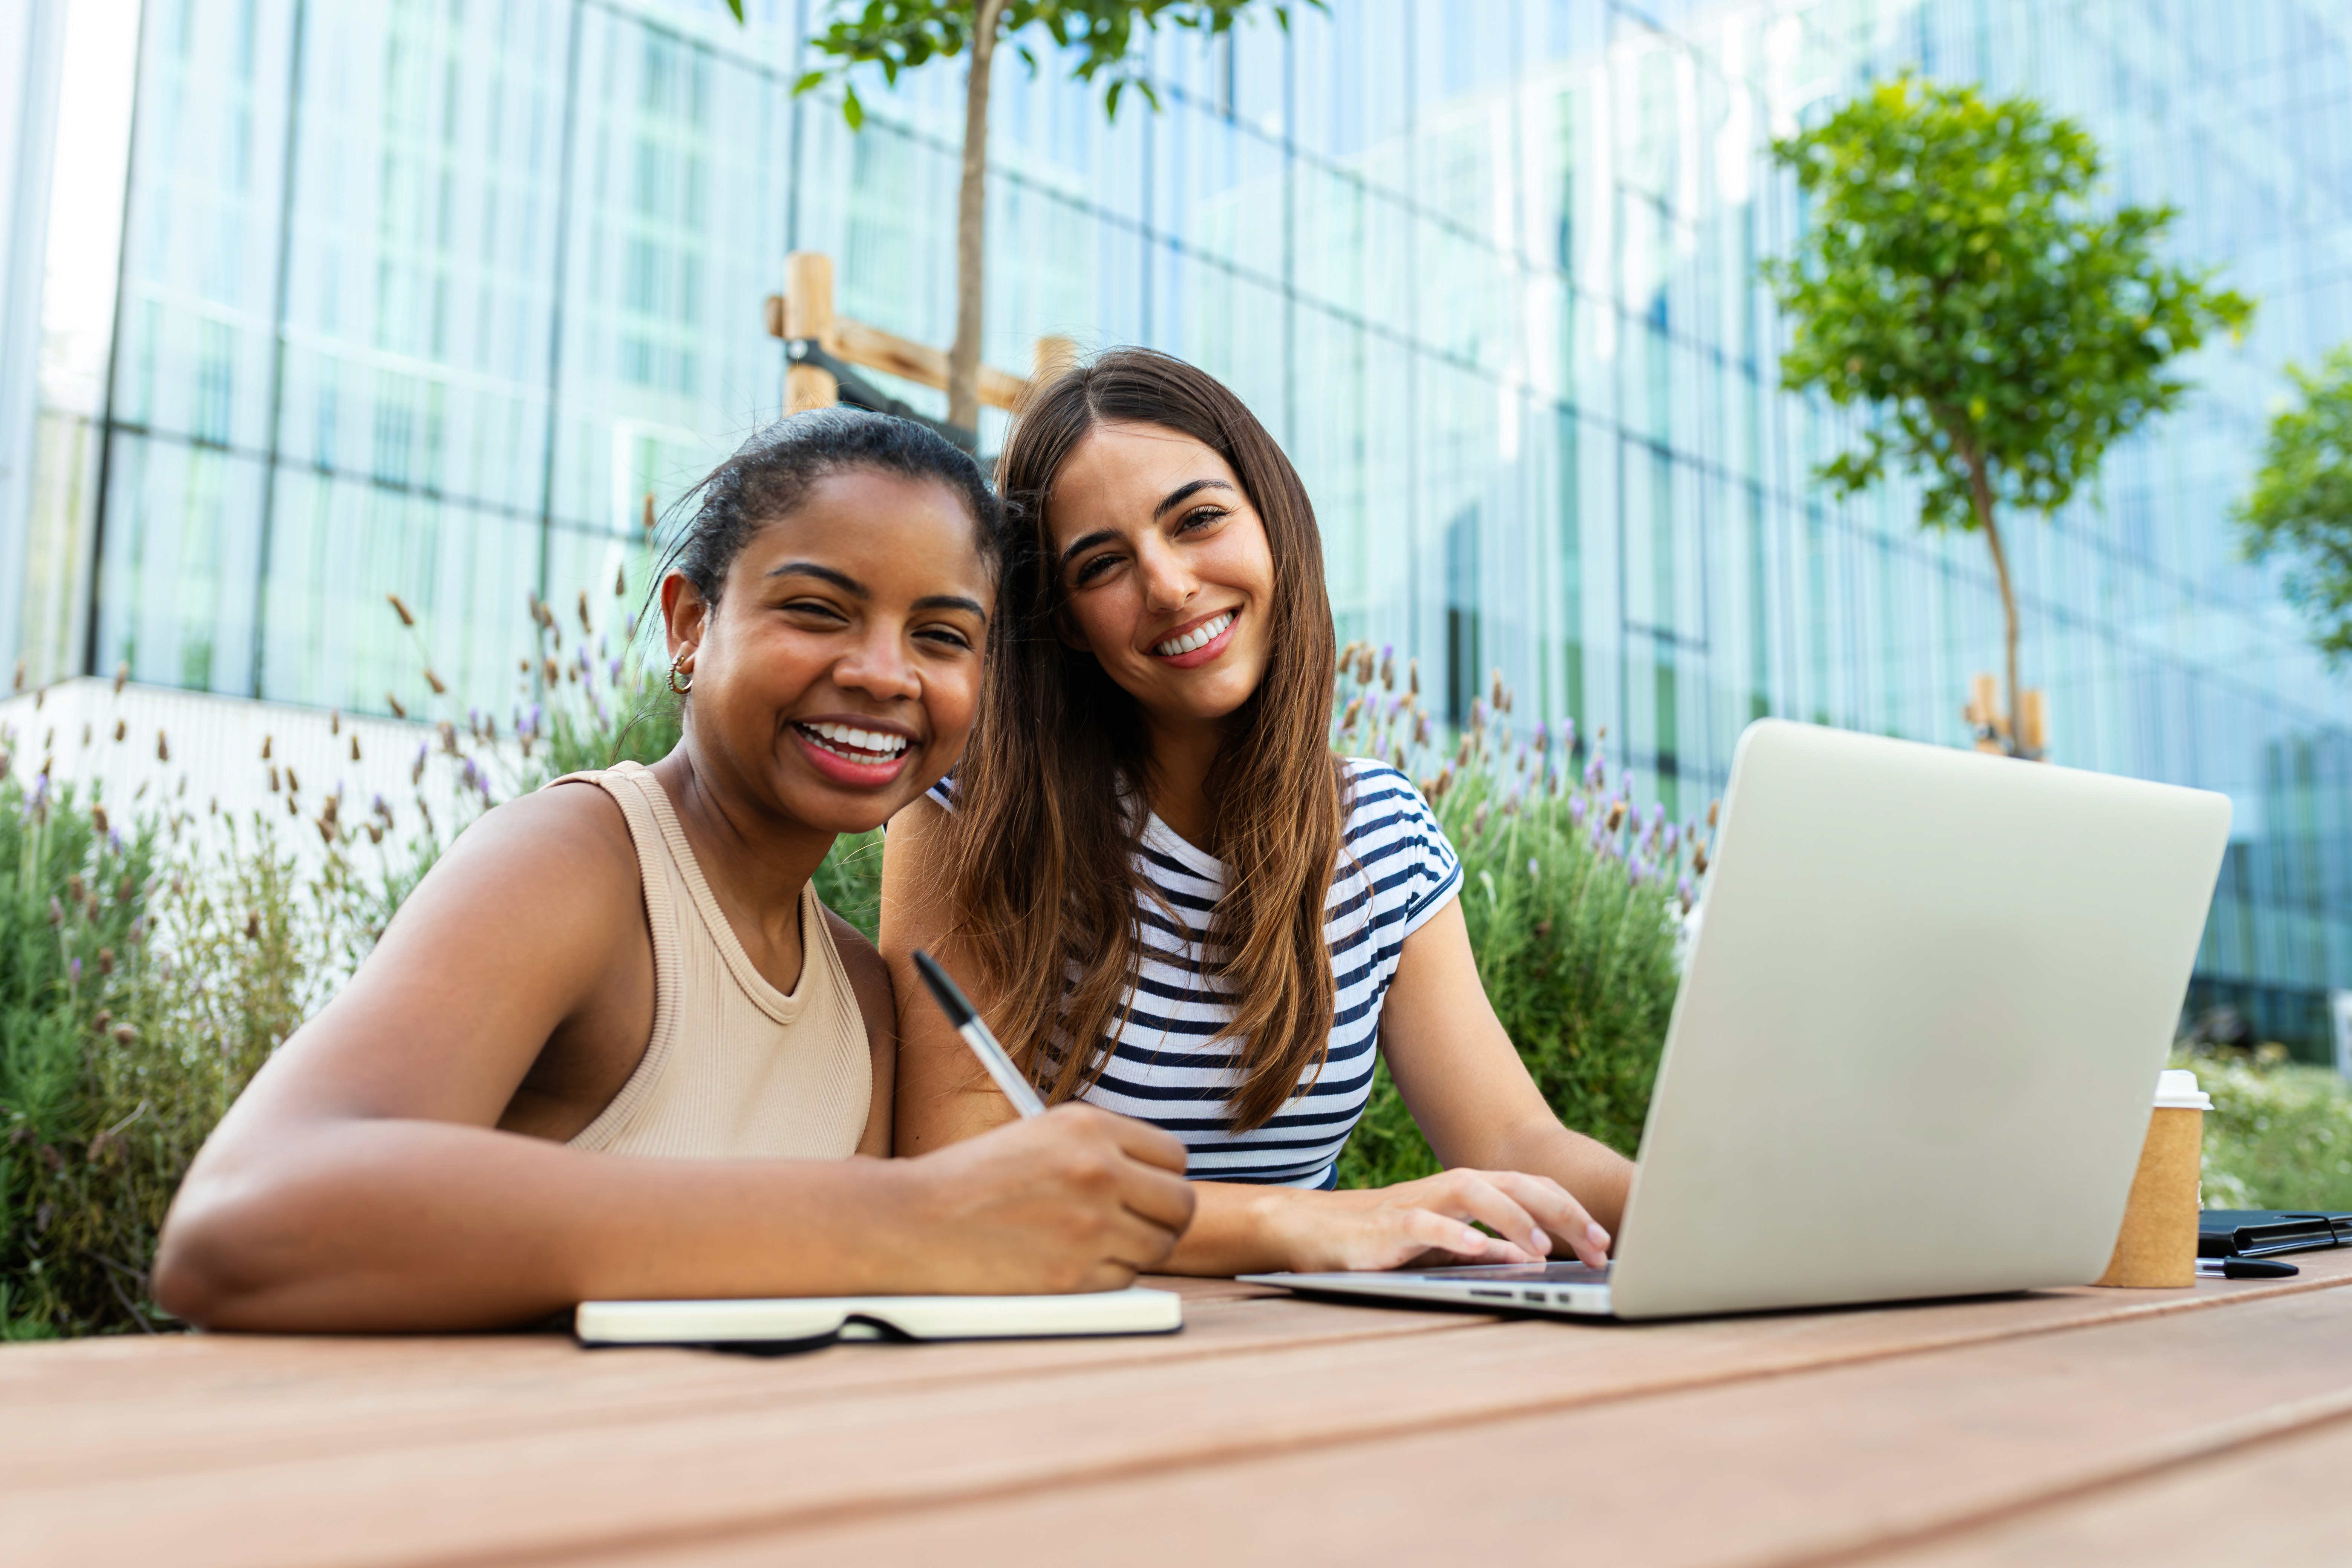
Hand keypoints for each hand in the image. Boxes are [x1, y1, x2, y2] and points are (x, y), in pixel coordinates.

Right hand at [887, 1104, 1196, 1293]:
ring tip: (1092, 1242)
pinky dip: (1105, 1278)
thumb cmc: (973, 1180)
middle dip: (1162, 1217)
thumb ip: (1100, 1150)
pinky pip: (1125, 1281)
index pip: (1173, 1157)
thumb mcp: (1040, 1137)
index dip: (1160, 1177)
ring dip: (1135, 1249)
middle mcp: (1098, 1171)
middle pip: (1181, 1204)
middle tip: (1134, 1223)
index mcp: (1089, 1127)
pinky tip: (1066, 1262)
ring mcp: (1090, 1226)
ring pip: (1160, 1246)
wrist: (912, 1222)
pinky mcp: (1075, 1276)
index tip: (1143, 1189)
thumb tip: (1157, 1178)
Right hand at [1271, 1168, 1613, 1272]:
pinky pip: (1423, 1224)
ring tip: (1542, 1247)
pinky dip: (1452, 1234)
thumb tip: (1535, 1258)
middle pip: (1514, 1183)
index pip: (1531, 1189)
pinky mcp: (1387, 1225)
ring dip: (1511, 1217)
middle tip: (1597, 1244)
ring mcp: (1417, 1202)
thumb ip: (1488, 1247)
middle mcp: (1448, 1188)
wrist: (1313, 1232)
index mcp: (1468, 1192)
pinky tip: (1477, 1250)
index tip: (1604, 1243)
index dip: (1572, 1212)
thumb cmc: (1385, 1240)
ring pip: (1473, 1191)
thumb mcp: (1447, 1245)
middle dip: (1560, 1211)